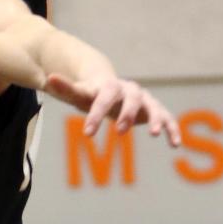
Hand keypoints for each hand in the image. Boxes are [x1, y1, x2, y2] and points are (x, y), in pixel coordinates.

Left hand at [45, 74, 181, 146]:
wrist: (111, 90)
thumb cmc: (92, 95)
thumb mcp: (78, 93)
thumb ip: (66, 88)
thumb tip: (48, 79)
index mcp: (109, 87)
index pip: (103, 99)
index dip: (96, 115)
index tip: (87, 134)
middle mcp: (130, 90)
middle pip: (131, 99)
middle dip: (126, 114)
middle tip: (118, 131)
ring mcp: (145, 100)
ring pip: (153, 107)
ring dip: (154, 119)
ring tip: (153, 134)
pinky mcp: (156, 110)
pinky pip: (167, 118)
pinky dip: (172, 129)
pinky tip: (174, 145)